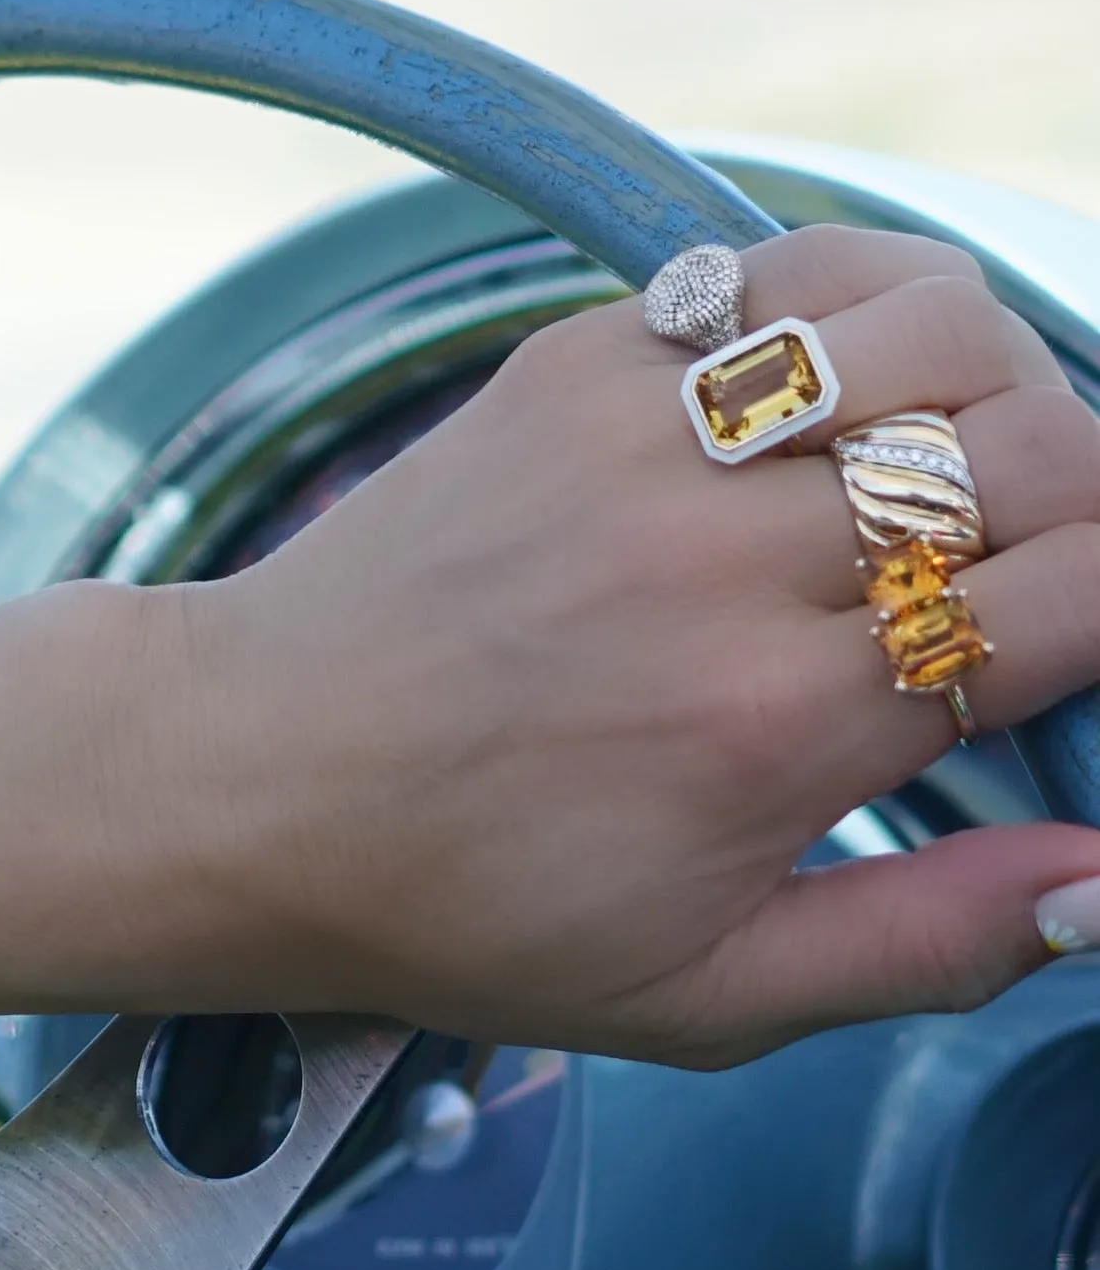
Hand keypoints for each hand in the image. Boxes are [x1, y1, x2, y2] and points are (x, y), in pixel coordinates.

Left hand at [178, 225, 1099, 1065]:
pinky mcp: (571, 366)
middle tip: (1013, 572)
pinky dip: (858, 310)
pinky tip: (834, 394)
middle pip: (1041, 447)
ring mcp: (643, 438)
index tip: (1056, 646)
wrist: (253, 781)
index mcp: (779, 728)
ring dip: (989, 386)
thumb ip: (918, 946)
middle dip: (1074, 507)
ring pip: (936, 320)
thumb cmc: (461, 906)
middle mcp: (723, 561)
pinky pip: (786, 273)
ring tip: (938, 472)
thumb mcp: (695, 996)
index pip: (1085, 596)